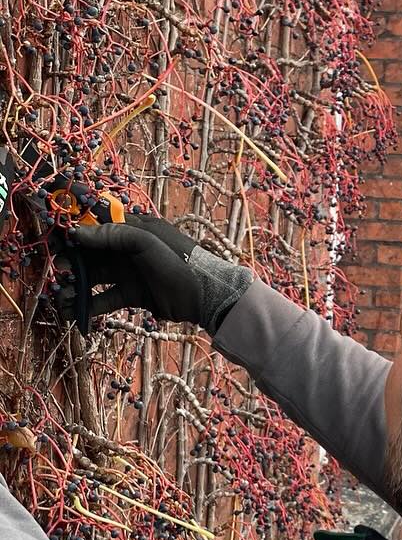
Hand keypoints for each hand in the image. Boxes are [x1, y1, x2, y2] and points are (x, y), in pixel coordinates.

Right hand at [60, 212, 252, 333]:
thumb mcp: (148, 243)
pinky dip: (88, 305)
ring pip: (95, 277)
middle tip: (58, 275)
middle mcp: (130, 249)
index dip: (75, 233)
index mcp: (137, 229)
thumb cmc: (180, 264)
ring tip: (61, 298)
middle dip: (72, 264)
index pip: (99, 226)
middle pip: (92, 253)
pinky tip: (73, 314)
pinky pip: (105, 298)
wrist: (206, 298)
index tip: (55, 243)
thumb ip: (115, 235)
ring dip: (76, 286)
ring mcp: (131, 272)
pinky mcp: (133, 294)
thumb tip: (78, 231)